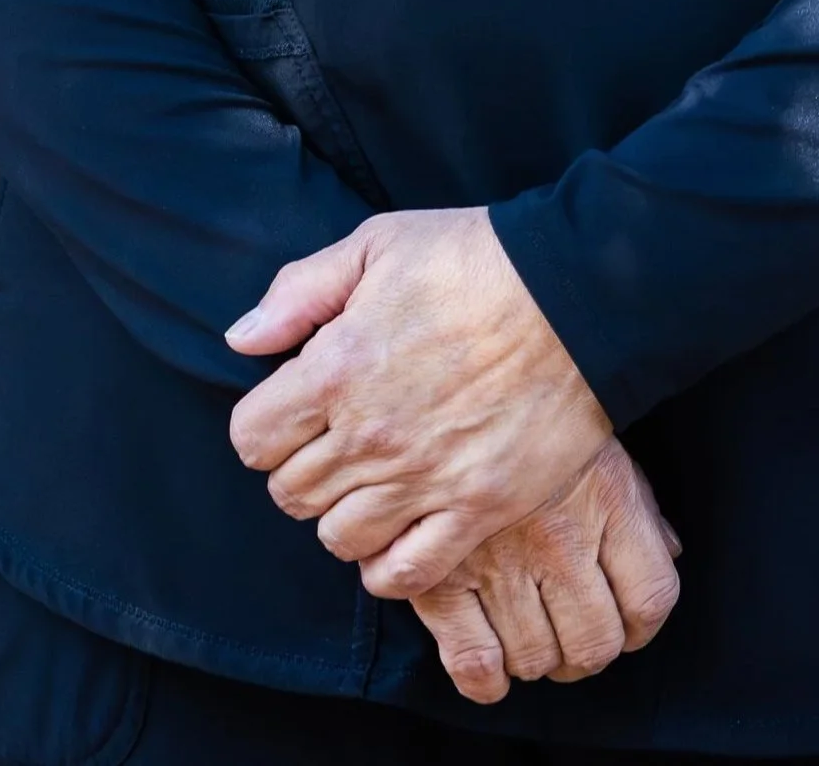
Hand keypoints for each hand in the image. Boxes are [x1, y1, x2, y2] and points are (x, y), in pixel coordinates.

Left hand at [226, 207, 610, 595]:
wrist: (577, 293)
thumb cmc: (475, 258)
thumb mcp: (377, 244)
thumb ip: (299, 292)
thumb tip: (241, 339)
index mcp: (336, 368)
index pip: (252, 439)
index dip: (264, 426)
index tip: (293, 411)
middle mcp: (370, 435)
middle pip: (290, 493)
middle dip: (302, 468)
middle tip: (337, 442)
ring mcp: (423, 479)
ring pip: (338, 538)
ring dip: (343, 514)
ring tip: (371, 482)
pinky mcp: (476, 509)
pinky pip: (404, 574)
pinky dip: (388, 566)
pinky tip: (397, 533)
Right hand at [409, 438, 681, 704]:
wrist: (444, 383)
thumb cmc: (532, 416)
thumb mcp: (600, 444)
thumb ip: (639, 504)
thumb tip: (671, 551)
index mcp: (606, 499)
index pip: (651, 598)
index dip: (642, 626)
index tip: (625, 624)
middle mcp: (559, 538)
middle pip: (595, 643)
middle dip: (587, 652)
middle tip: (571, 636)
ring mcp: (499, 562)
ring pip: (537, 659)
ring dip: (538, 660)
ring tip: (529, 634)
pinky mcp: (441, 579)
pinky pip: (474, 663)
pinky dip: (486, 680)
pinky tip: (491, 665)